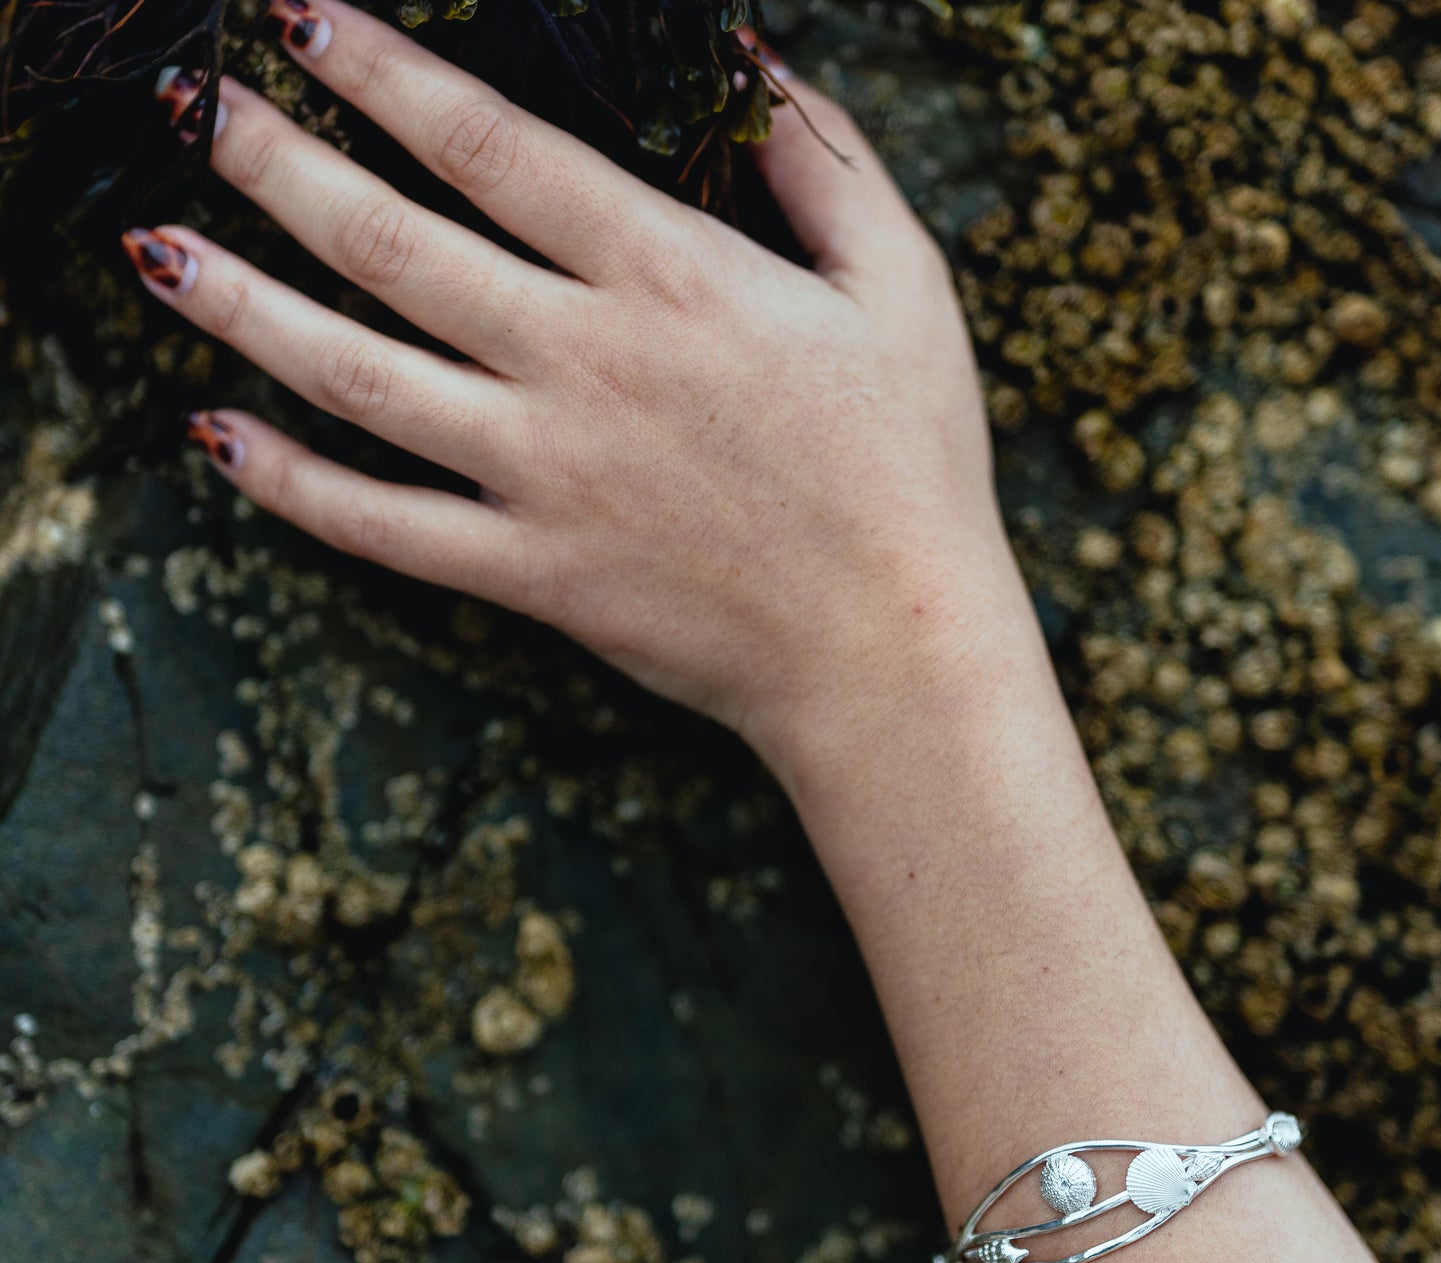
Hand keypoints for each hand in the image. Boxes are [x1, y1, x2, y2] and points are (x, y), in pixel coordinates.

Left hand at [127, 0, 1001, 784]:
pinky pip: (387, 528)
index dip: (386, 72)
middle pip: (396, 245)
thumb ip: (823, 158)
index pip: (494, 148)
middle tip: (194, 101)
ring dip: (247, 307)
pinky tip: (218, 441)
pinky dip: (296, 488)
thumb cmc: (913, 467)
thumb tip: (751, 56)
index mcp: (672, 278)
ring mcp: (549, 477)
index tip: (298, 19)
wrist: (892, 651)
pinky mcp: (536, 573)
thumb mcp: (903, 284)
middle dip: (280, 162)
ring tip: (157, 251)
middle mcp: (586, 366)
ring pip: (361, 379)